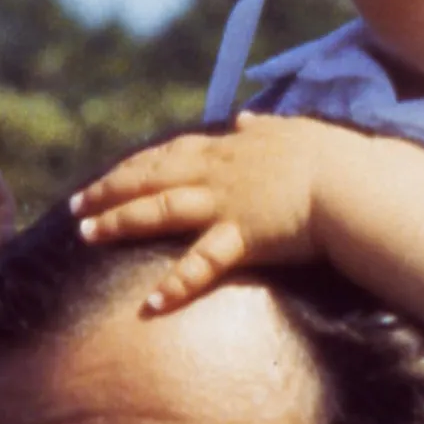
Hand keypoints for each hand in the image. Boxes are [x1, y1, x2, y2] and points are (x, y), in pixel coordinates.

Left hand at [70, 115, 369, 314]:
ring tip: (86, 234)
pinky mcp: (243, 236)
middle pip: (150, 178)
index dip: (134, 166)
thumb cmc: (328, 156)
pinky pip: (202, 264)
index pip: (168, 155)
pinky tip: (151, 304)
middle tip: (74, 205)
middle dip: (109, 191)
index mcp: (228, 150)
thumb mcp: (292, 130)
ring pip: (161, 210)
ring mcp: (226, 204)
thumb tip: (244, 119)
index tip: (108, 176)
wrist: (348, 182)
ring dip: (120, 221)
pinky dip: (177, 284)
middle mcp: (218, 174)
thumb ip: (264, 126)